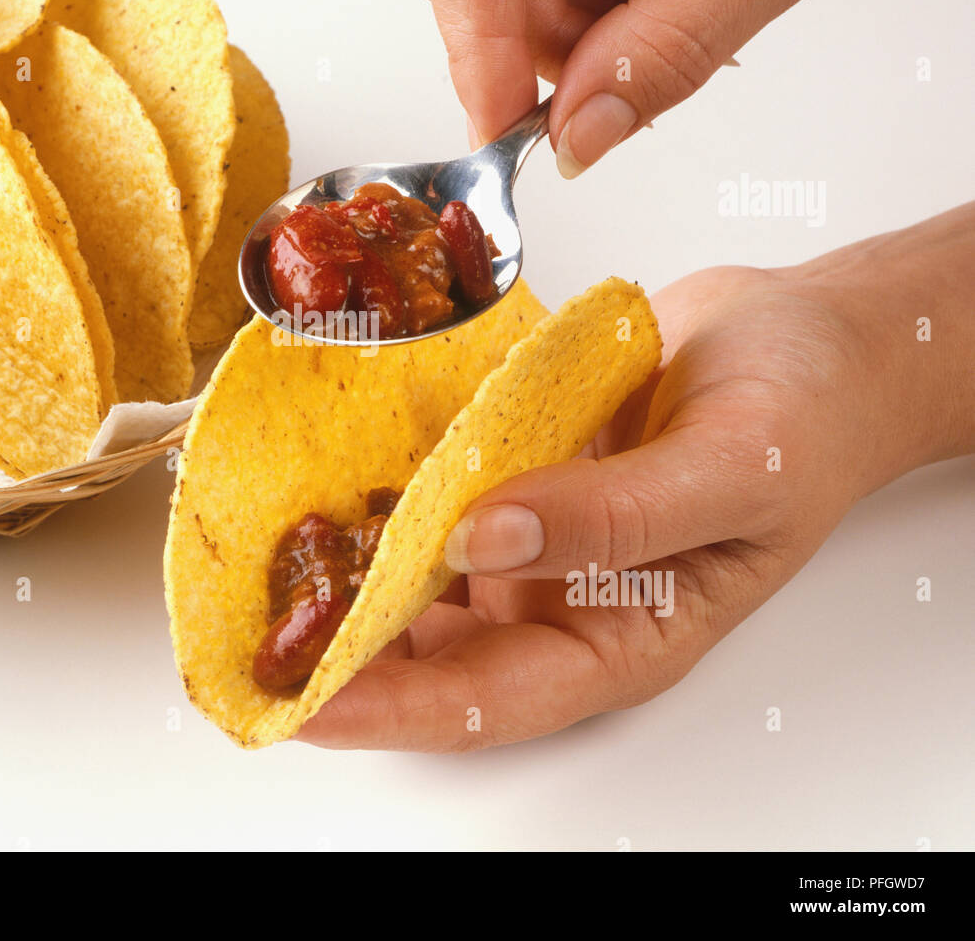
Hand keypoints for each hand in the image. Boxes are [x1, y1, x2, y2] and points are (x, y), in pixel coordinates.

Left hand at [298, 205, 974, 750]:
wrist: (807, 338)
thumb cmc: (804, 419)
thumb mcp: (730, 474)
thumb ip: (615, 517)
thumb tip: (488, 539)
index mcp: (619, 635)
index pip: (487, 701)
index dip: (389, 711)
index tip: (301, 705)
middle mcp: (559, 597)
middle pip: (429, 652)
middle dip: (337, 655)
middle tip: (242, 640)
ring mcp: (528, 535)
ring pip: (415, 578)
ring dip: (340, 577)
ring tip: (254, 566)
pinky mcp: (509, 472)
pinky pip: (429, 494)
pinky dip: (375, 493)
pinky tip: (317, 478)